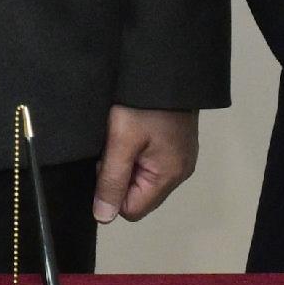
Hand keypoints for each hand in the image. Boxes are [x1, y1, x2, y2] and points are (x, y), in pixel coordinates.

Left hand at [93, 106, 198, 223]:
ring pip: (141, 177)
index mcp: (168, 176)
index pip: (131, 210)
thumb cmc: (143, 104)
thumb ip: (111, 181)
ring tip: (123, 135)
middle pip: (138, 195)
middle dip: (119, 176)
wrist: (167, 66)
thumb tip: (103, 218)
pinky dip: (136, 151)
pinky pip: (150, 161)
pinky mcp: (177, 144)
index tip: (108, 161)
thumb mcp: (121, 141)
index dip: (112, 191)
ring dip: (126, 162)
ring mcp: (180, 158)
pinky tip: (133, 131)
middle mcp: (180, 173)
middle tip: (114, 145)